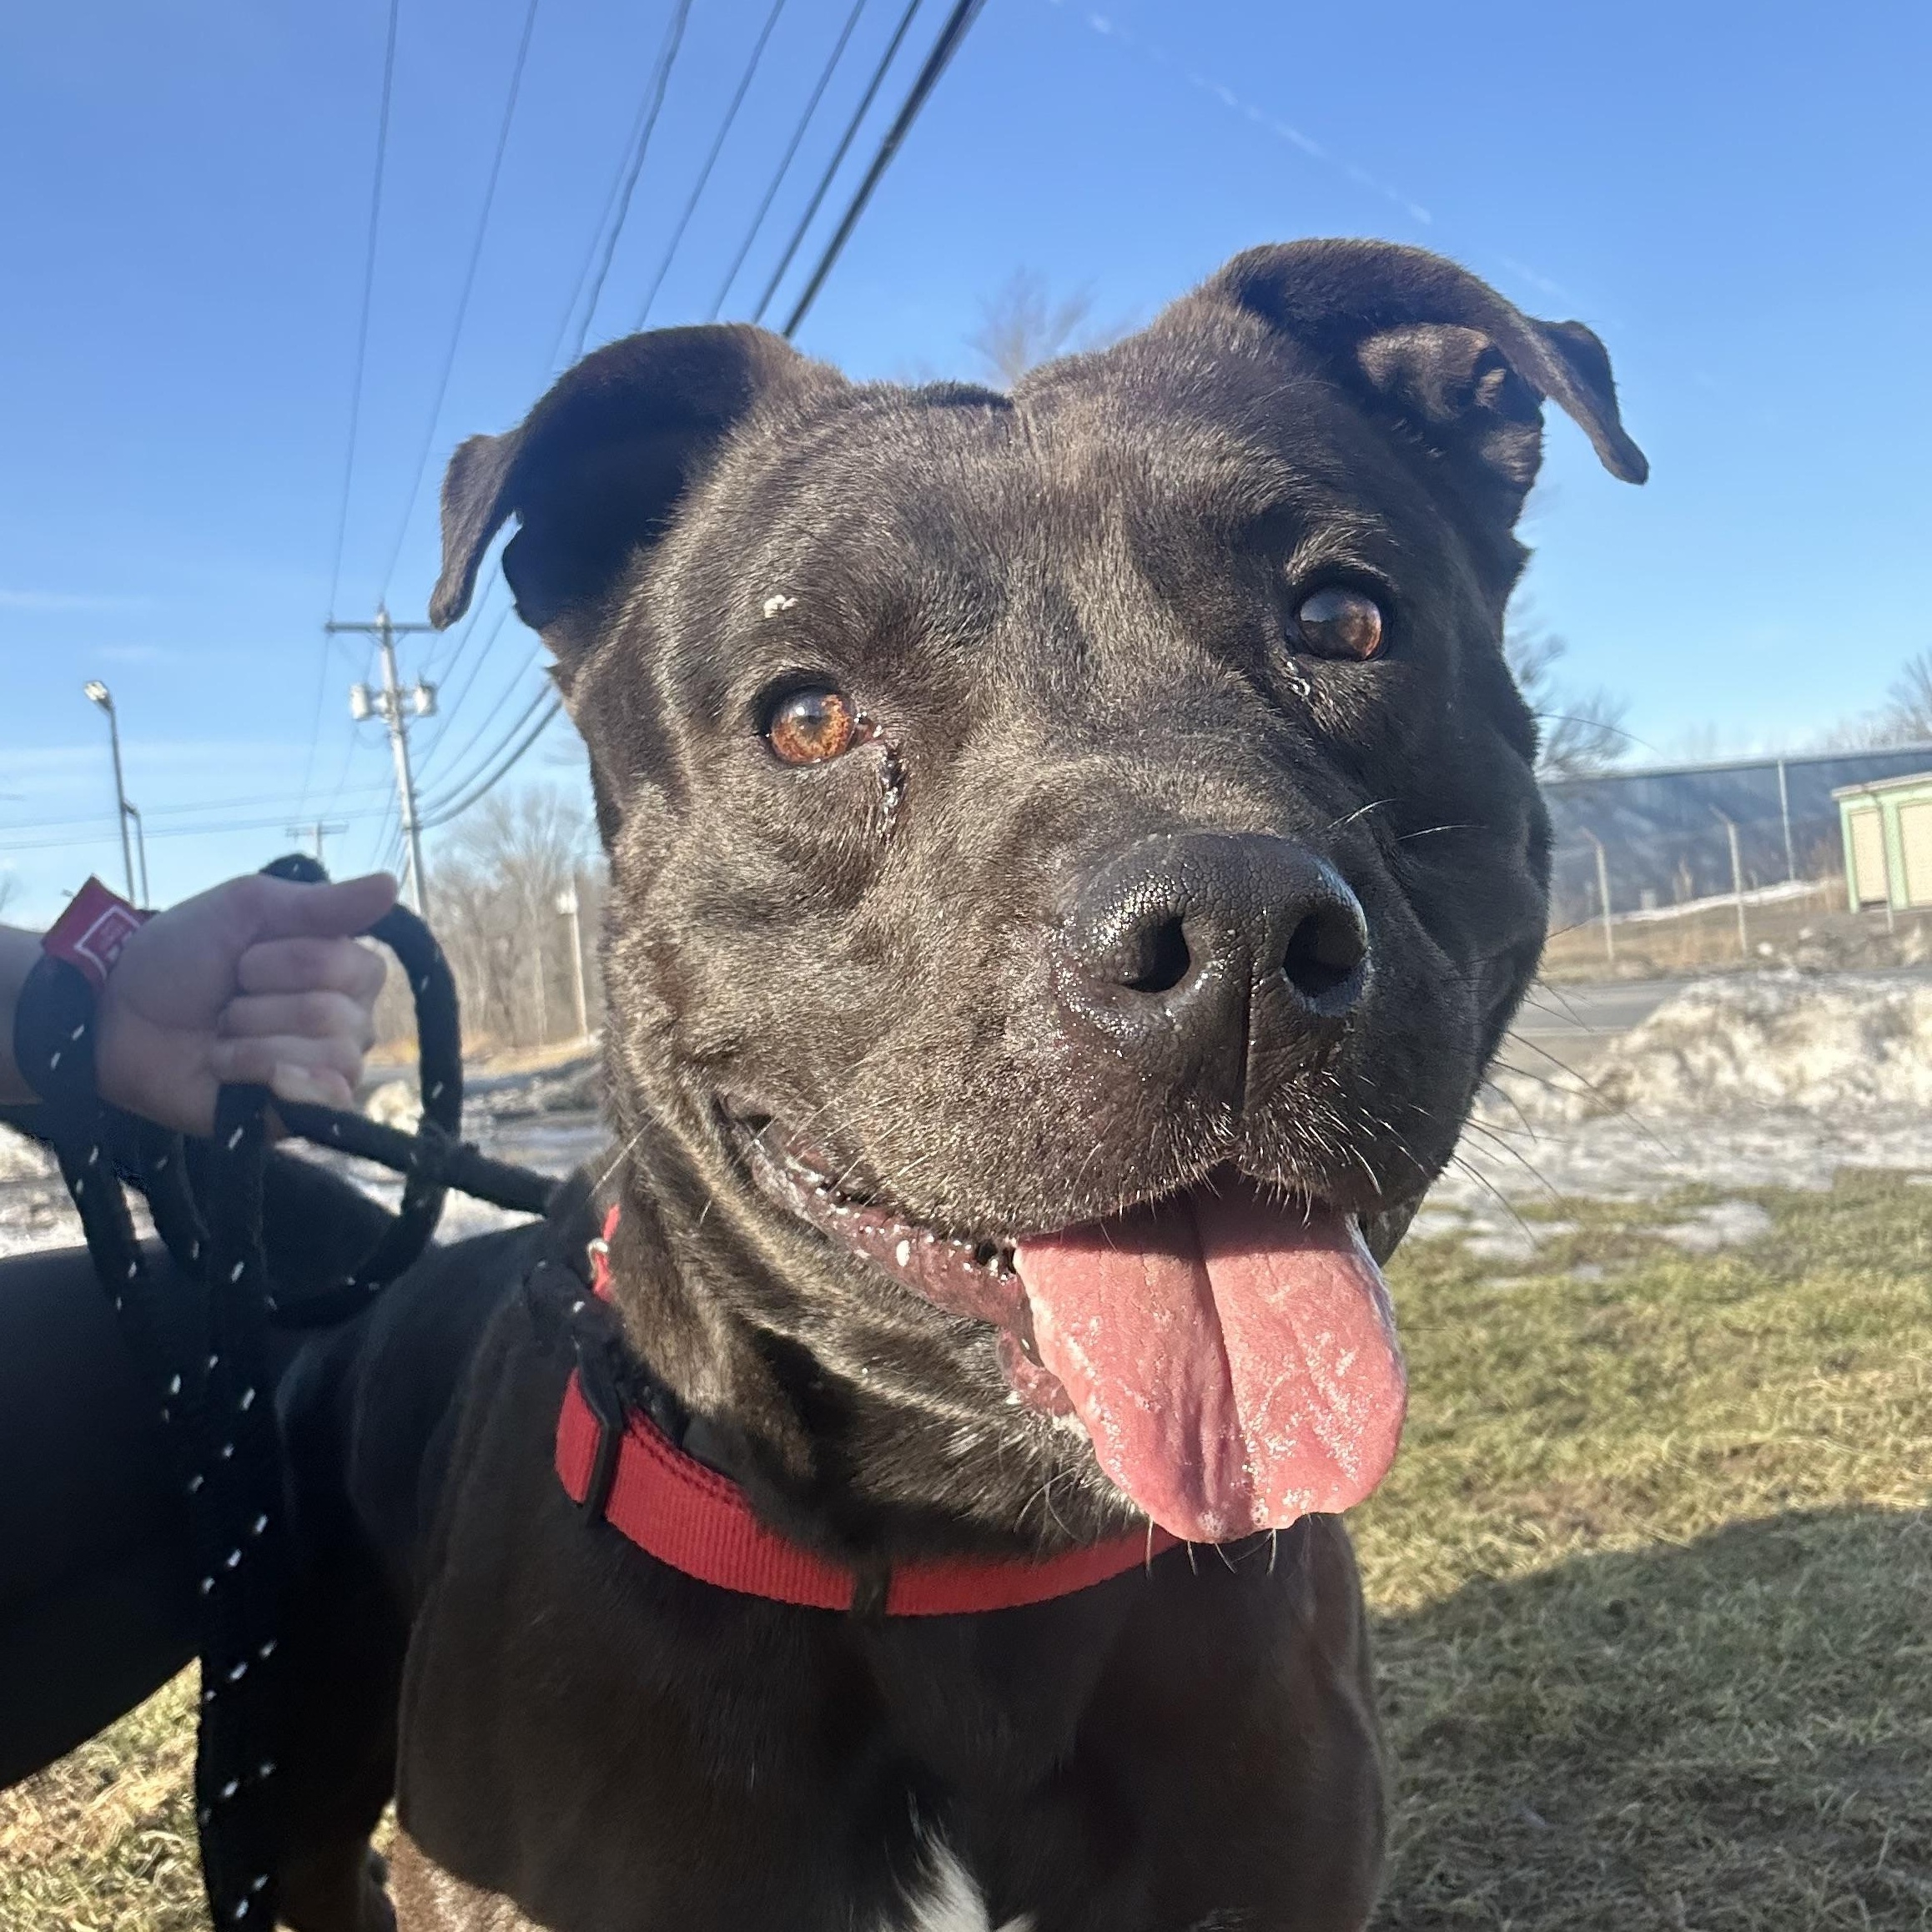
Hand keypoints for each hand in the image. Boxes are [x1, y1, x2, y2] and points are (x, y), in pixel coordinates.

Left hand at [93, 872, 397, 1134]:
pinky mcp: (299, 1114)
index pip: (353, 968)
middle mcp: (348, 1021)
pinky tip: (239, 1076)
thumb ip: (322, 903)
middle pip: (336, 1015)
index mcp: (343, 970)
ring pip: (330, 1058)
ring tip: (220, 1040)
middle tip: (225, 1004)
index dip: (289, 963)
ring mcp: (325, 1070)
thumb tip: (394, 882)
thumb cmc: (179, 957)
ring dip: (252, 1043)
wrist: (116, 1019)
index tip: (243, 960)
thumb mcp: (246, 909)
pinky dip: (274, 1081)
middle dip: (260, 1006)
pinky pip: (323, 1101)